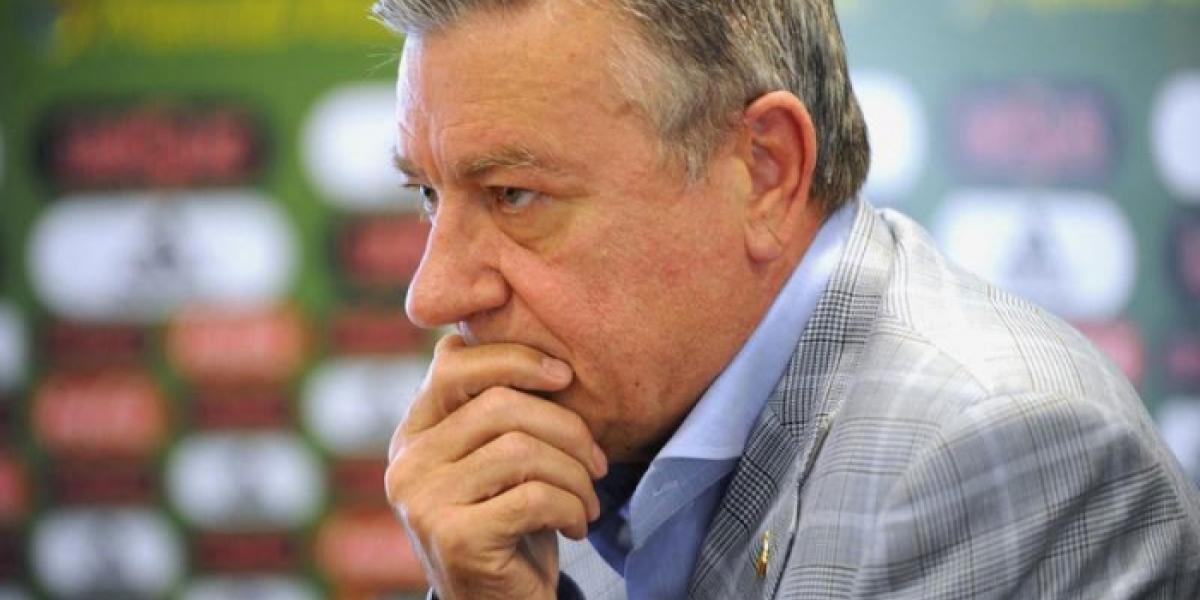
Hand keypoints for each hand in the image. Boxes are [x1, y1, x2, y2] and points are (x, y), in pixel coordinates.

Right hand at [386, 335, 607, 599]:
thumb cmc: (509, 523)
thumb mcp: (497, 460)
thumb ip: (494, 407)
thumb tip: (513, 328)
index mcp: (414, 433)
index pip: (454, 366)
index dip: (515, 359)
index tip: (564, 376)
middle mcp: (406, 462)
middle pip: (501, 405)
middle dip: (566, 427)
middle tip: (597, 459)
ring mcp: (423, 501)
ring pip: (522, 450)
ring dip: (575, 474)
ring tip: (588, 498)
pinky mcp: (454, 538)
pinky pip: (534, 496)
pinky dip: (571, 507)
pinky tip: (576, 524)